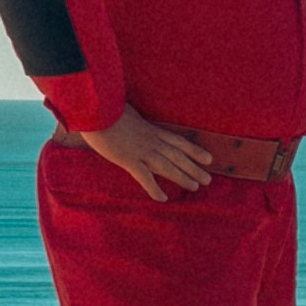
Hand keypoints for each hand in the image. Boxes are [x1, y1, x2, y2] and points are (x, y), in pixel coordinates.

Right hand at [82, 112, 214, 197]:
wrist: (96, 109)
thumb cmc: (106, 107)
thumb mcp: (127, 111)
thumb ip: (132, 119)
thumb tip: (130, 119)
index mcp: (151, 129)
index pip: (178, 141)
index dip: (194, 151)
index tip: (208, 159)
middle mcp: (152, 141)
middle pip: (178, 157)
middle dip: (194, 168)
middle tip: (208, 180)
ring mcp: (142, 151)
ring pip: (168, 167)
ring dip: (183, 178)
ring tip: (196, 187)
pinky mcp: (128, 160)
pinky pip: (145, 178)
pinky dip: (154, 189)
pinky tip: (163, 199)